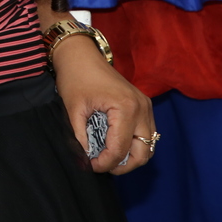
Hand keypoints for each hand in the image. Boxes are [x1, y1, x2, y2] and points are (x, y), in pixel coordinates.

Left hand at [51, 36, 155, 173]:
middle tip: (102, 165)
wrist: (81, 55)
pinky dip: (134, 144)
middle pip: (143, 153)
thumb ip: (79, 137)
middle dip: (123, 165)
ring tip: (108, 157)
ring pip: (148, 145)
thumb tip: (83, 160)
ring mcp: (146, 106)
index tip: (89, 166)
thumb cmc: (76, 77)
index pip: (120, 149)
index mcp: (125, 108)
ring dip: (131, 156)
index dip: (105, 163)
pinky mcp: (144, 105)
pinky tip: (115, 144)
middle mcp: (141, 108)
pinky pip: (146, 133)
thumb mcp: (73, 109)